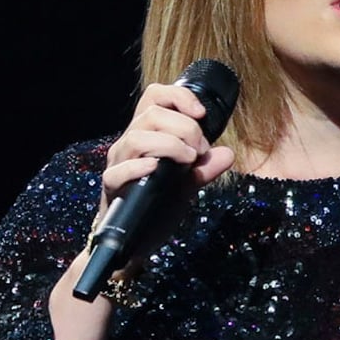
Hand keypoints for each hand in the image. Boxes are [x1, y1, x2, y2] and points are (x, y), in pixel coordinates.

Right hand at [49, 85, 236, 339]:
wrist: (135, 243)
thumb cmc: (157, 206)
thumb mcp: (187, 185)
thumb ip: (205, 168)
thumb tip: (227, 154)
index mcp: (146, 134)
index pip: (154, 96)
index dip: (178, 96)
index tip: (202, 114)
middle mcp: (129, 143)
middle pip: (151, 114)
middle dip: (184, 128)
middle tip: (200, 151)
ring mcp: (118, 163)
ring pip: (137, 137)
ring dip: (169, 144)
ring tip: (188, 161)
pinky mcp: (112, 187)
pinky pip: (119, 170)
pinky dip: (141, 167)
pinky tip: (158, 170)